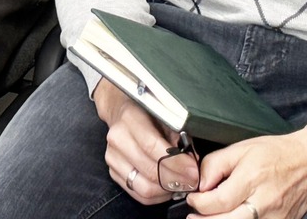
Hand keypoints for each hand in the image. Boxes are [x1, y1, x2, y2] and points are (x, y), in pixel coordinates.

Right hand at [92, 78, 199, 203]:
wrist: (120, 110)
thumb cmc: (146, 112)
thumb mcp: (164, 113)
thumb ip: (178, 135)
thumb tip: (192, 160)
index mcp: (130, 119)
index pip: (153, 147)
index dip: (176, 163)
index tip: (194, 171)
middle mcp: (117, 139)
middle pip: (150, 171)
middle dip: (177, 180)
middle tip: (193, 182)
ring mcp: (112, 157)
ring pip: (144, 187)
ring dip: (167, 191)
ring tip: (181, 185)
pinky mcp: (113, 171)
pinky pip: (138, 194)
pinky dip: (157, 196)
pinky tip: (167, 188)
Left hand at [186, 128, 306, 218]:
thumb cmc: (277, 153)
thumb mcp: (241, 148)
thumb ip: (215, 165)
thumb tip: (200, 183)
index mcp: (252, 179)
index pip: (218, 201)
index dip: (199, 203)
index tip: (193, 198)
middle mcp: (264, 201)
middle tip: (193, 217)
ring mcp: (276, 217)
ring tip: (209, 218)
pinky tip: (231, 217)